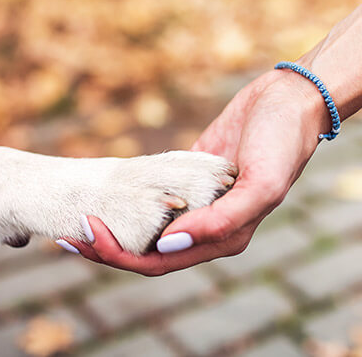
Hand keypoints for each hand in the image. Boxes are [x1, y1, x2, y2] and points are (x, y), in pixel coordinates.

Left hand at [65, 68, 328, 274]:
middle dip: (107, 247)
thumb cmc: (283, 143)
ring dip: (114, 226)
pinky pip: (154, 195)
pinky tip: (105, 191)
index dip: (119, 254)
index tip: (87, 231)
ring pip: (147, 228)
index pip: (159, 262)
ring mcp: (198, 203)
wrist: (292, 99)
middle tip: (70, 228)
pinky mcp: (191, 177)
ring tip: (78, 214)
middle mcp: (207, 228)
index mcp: (223, 239)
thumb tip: (169, 243)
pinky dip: (129, 198)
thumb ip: (220, 221)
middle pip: (146, 251)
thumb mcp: (261, 184)